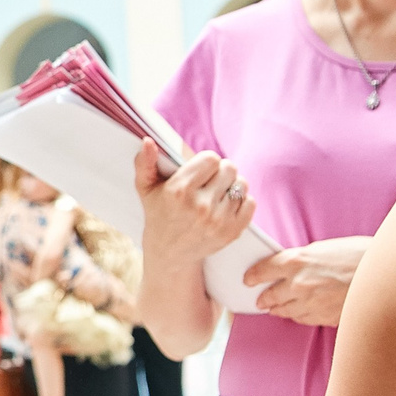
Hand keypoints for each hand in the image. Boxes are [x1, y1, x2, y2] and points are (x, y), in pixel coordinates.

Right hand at [135, 144, 255, 272]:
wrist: (169, 254)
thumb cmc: (158, 214)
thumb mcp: (145, 189)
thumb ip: (144, 163)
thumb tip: (148, 141)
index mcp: (179, 191)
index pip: (211, 158)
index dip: (207, 162)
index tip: (201, 170)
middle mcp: (200, 206)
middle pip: (229, 168)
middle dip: (221, 171)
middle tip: (211, 181)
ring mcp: (217, 221)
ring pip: (241, 184)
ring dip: (232, 186)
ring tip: (219, 193)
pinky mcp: (231, 232)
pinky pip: (250, 203)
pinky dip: (242, 201)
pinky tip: (227, 205)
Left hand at [245, 236, 369, 327]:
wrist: (385, 276)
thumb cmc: (360, 255)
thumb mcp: (325, 249)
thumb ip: (303, 260)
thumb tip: (290, 268)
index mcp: (296, 260)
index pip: (262, 270)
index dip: (252, 276)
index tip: (248, 279)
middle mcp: (298, 283)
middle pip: (269, 295)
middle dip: (263, 297)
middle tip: (260, 299)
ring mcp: (310, 303)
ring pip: (284, 311)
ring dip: (279, 309)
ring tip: (275, 308)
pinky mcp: (322, 317)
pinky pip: (302, 319)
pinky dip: (298, 316)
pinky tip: (299, 312)